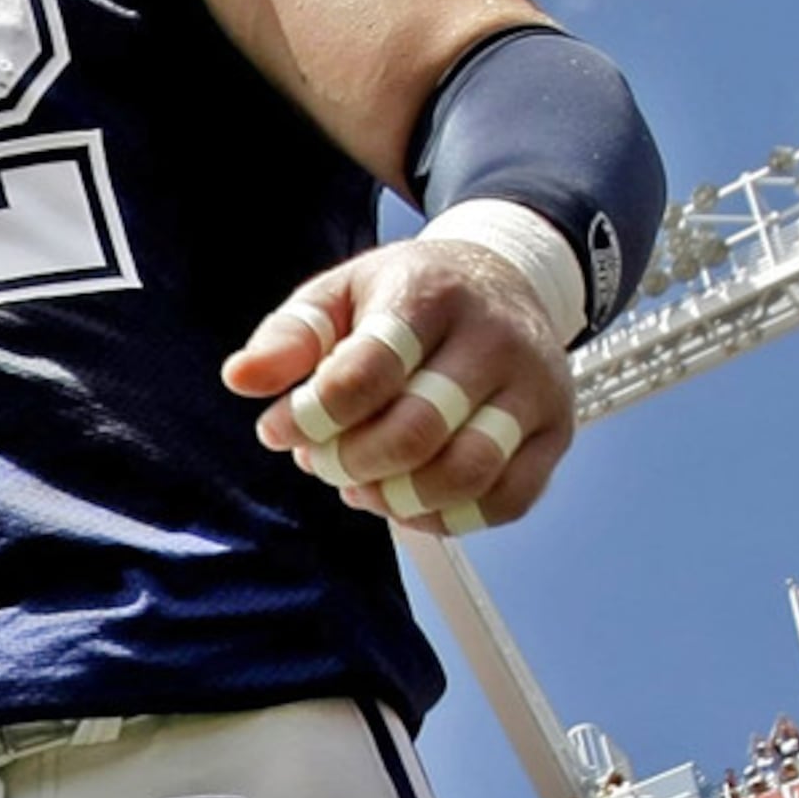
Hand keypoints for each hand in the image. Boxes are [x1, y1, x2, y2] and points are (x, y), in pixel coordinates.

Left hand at [220, 236, 575, 533]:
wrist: (505, 279)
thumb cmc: (405, 297)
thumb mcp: (341, 293)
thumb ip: (290, 336)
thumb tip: (240, 379)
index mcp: (430, 294)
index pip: (367, 372)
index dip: (312, 416)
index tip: (277, 429)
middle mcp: (494, 339)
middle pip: (418, 431)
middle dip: (351, 462)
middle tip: (320, 460)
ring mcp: (535, 388)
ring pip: (468, 473)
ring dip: (397, 499)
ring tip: (359, 485)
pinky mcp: (557, 432)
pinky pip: (505, 501)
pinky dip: (446, 518)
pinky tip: (407, 500)